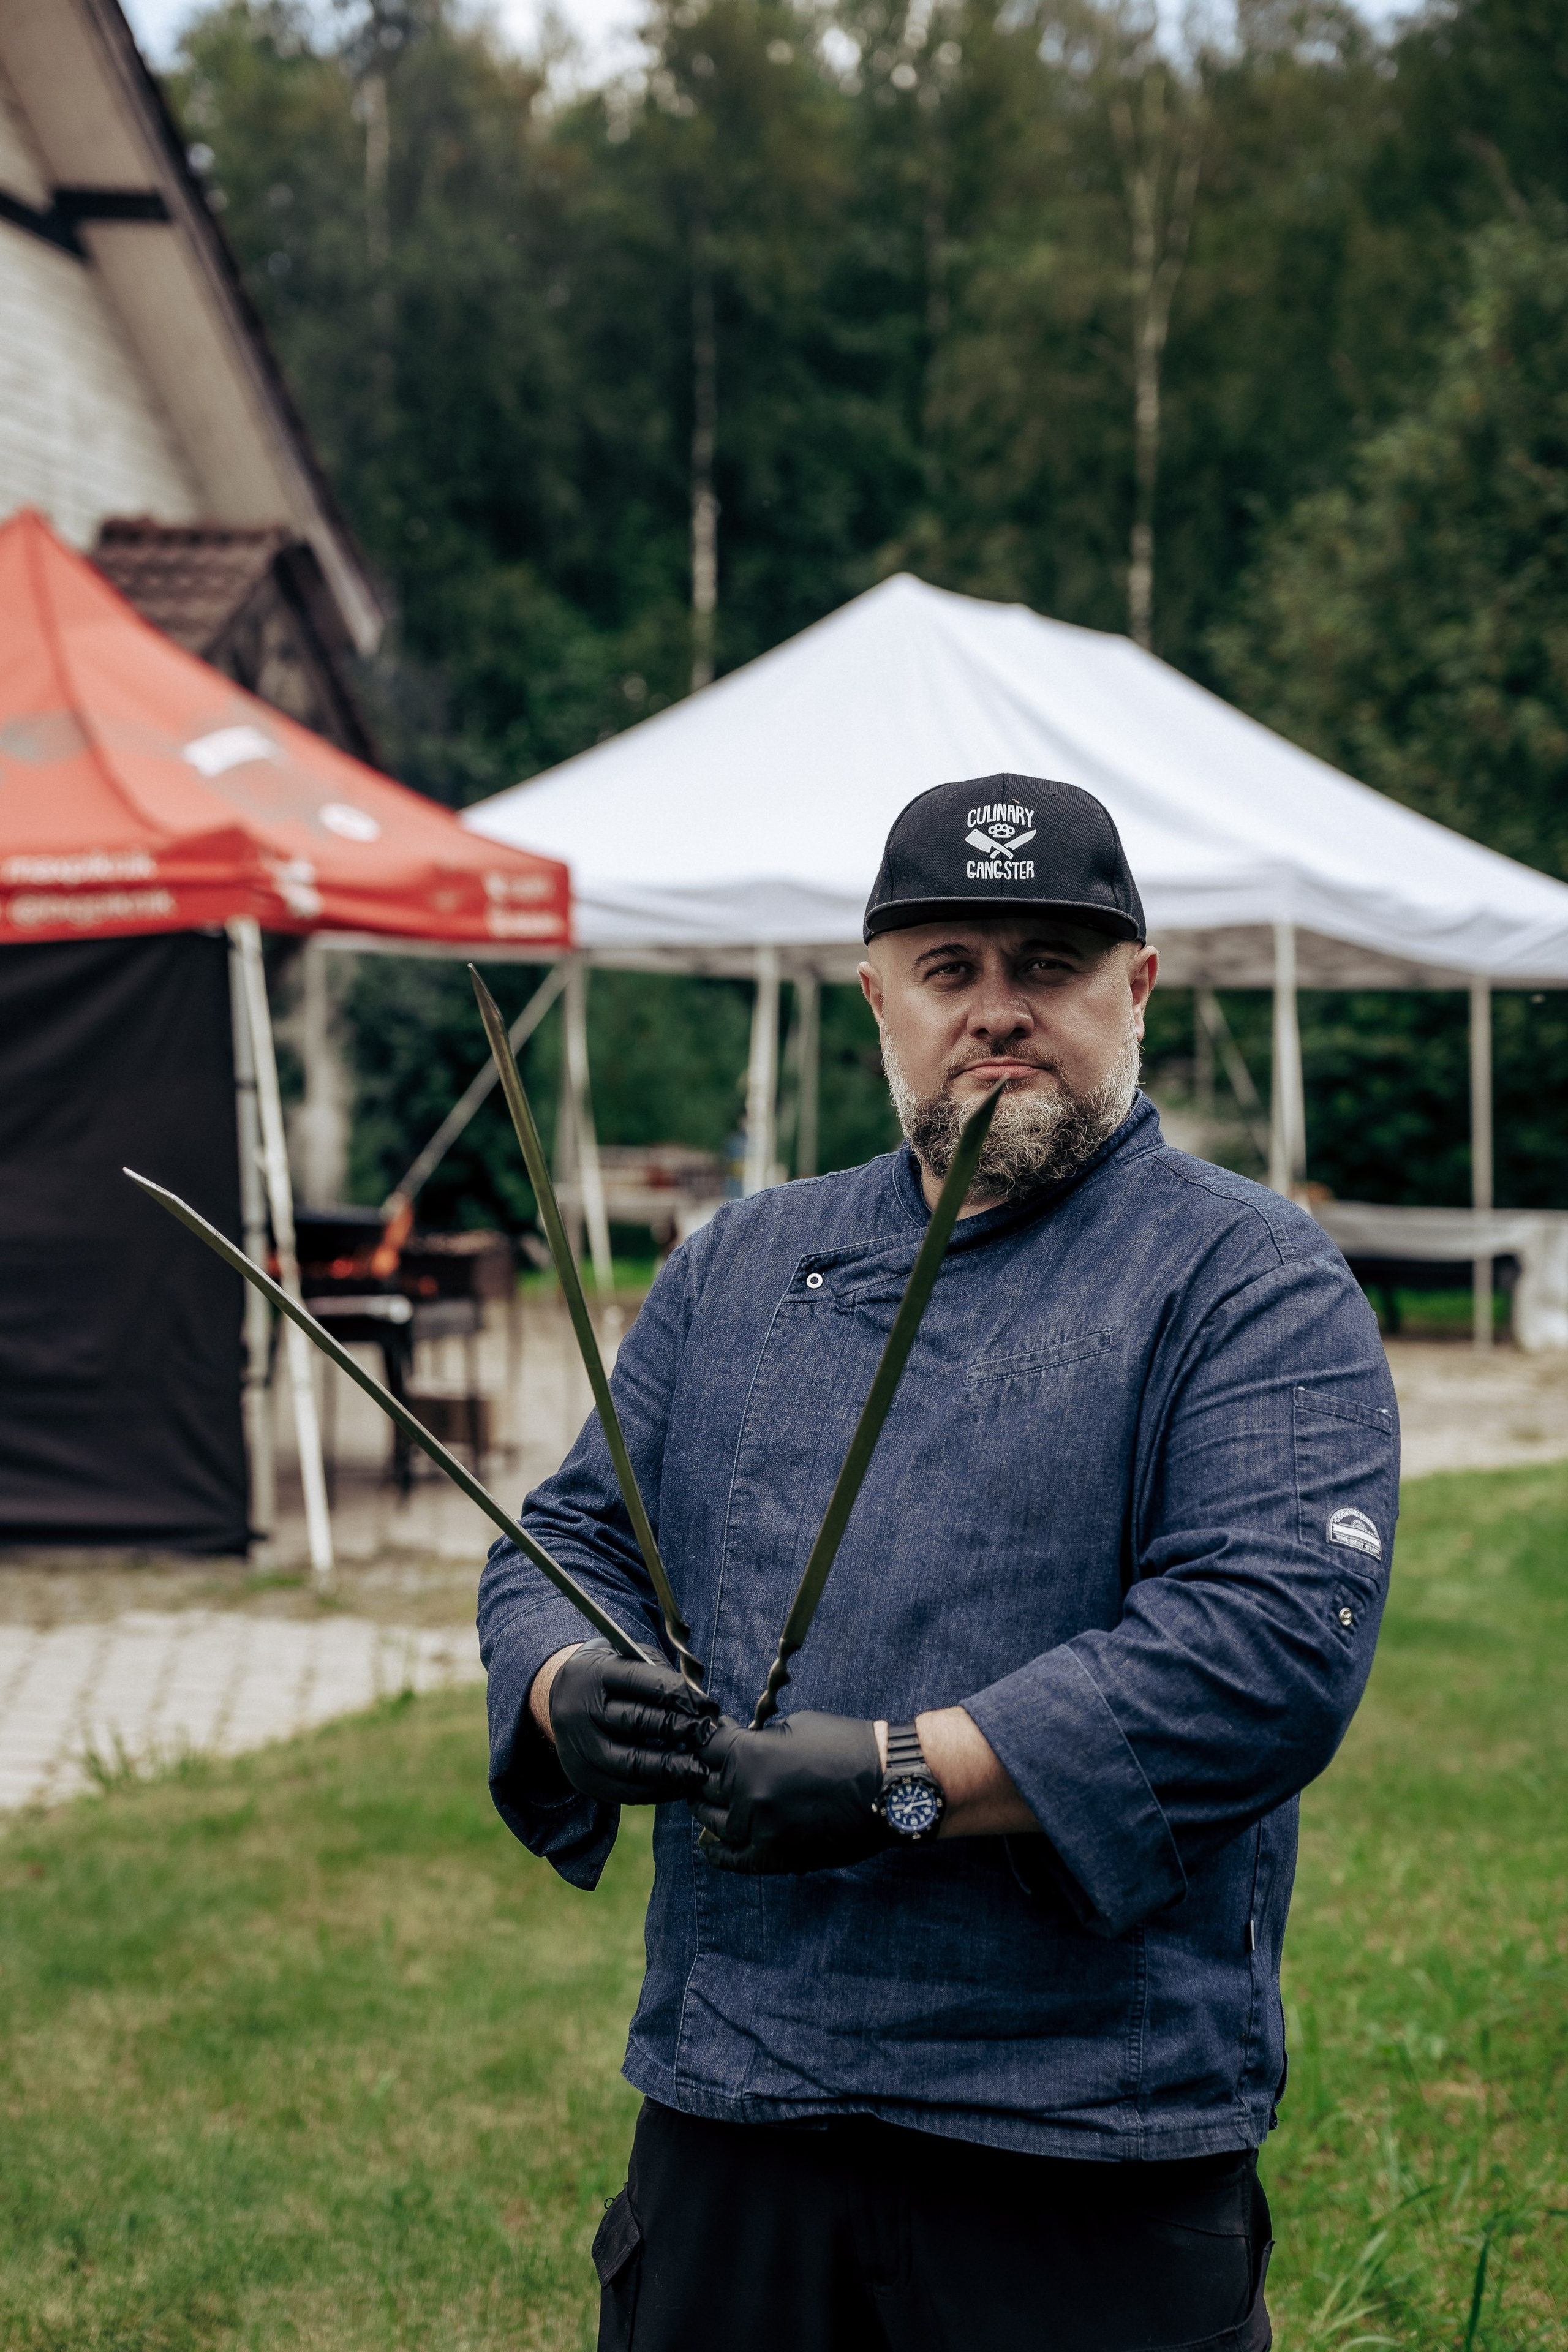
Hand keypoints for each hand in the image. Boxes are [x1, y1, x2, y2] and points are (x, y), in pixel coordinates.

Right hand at [546, 1641, 719, 1804]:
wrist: (561, 1695)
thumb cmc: (611, 1675)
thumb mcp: (627, 1659)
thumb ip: (659, 1675)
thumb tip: (700, 1706)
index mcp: (595, 1673)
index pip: (641, 1682)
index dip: (679, 1695)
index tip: (708, 1706)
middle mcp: (580, 1710)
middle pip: (634, 1723)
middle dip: (677, 1731)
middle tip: (707, 1737)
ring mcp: (576, 1746)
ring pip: (628, 1763)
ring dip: (669, 1769)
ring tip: (698, 1769)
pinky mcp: (580, 1776)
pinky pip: (621, 1791)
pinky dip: (654, 1791)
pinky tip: (678, 1787)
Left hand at [693, 1710, 893, 1873]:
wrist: (888, 1786)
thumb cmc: (847, 1746)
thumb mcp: (796, 1725)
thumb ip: (760, 1740)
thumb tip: (739, 1745)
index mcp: (749, 1756)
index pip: (706, 1748)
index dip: (707, 1741)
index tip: (711, 1741)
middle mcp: (747, 1795)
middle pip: (706, 1786)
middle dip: (708, 1774)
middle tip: (712, 1769)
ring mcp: (760, 1830)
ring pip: (714, 1823)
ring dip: (710, 1809)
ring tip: (711, 1800)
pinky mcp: (777, 1857)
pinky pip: (734, 1861)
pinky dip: (718, 1854)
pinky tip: (710, 1846)